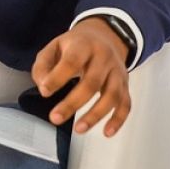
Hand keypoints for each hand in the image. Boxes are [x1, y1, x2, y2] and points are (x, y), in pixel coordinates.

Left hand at [31, 18, 131, 135]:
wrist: (105, 36)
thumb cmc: (75, 46)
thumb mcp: (54, 47)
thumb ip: (43, 65)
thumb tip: (44, 87)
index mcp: (84, 45)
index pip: (72, 61)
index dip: (58, 77)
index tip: (44, 91)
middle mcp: (104, 57)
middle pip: (92, 82)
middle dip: (72, 103)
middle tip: (55, 118)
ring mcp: (117, 72)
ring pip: (111, 95)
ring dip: (95, 114)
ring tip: (79, 129)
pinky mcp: (125, 85)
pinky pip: (126, 104)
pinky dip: (118, 120)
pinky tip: (107, 132)